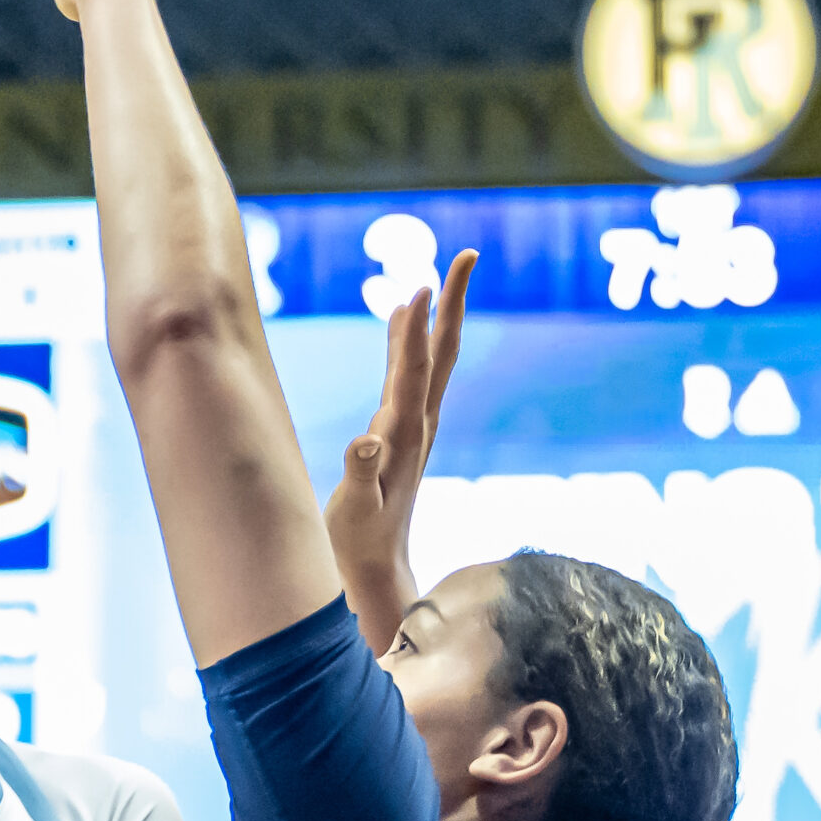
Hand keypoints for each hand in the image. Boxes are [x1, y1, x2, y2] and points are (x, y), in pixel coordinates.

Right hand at [322, 248, 474, 652]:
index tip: (422, 285)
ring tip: (432, 280)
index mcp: (405, 435)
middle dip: (451, 303)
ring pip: (431, 362)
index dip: (417, 329)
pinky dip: (410, 346)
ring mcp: (414, 429)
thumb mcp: (355, 509)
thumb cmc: (359, 539)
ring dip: (435, 319)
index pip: (416, 370)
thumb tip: (366, 440)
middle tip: (465, 255)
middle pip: (441, 352)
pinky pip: (413, 378)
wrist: (377, 565)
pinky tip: (402, 329)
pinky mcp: (404, 435)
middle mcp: (418, 425)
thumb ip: (359, 473)